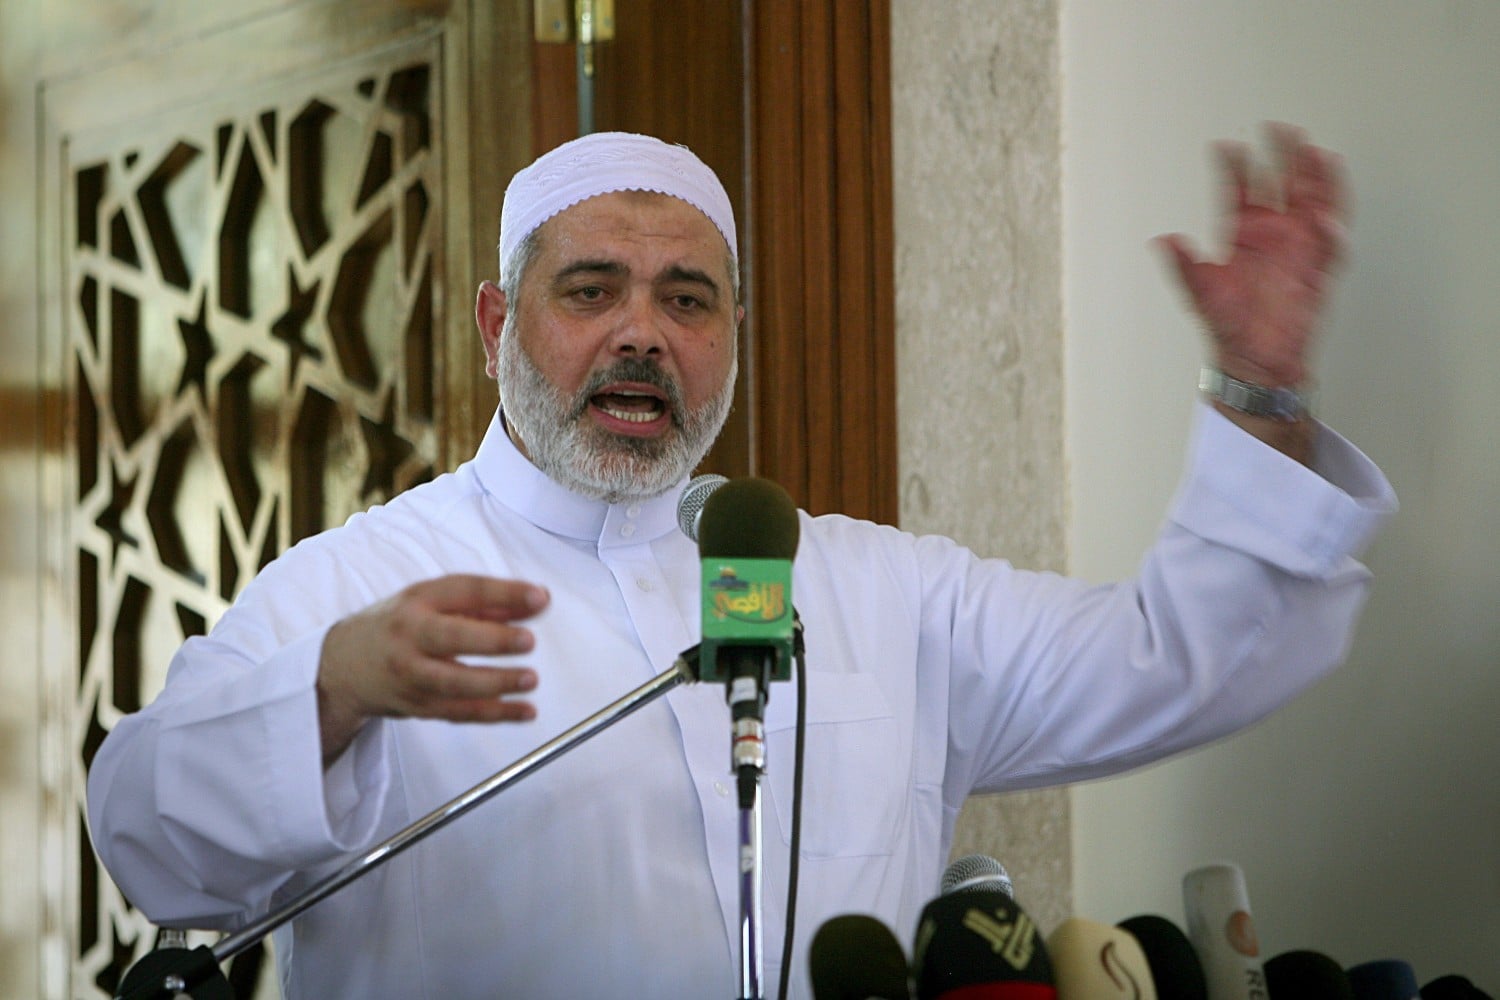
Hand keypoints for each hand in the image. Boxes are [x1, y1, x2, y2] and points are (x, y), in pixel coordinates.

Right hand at [316, 575, 549, 762]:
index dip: (503, 592)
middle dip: (492, 640)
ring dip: (496, 683)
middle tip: (528, 641)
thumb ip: (490, 602)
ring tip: (530, 679)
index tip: (540, 597)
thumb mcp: (435, 601)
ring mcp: (411, 674)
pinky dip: (495, 714)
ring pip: (453, 682)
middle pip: (450, 637)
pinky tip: (525, 711)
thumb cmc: (400, 626)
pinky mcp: (417, 706)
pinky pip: (459, 713)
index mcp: (419, 600)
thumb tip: (539, 601)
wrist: (344, 665)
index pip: (464, 590)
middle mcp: (410, 635)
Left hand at [1157, 123, 1347, 387]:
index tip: (1225, 146)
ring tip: (1315, 153)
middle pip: (1281, 187)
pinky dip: (1332, 230)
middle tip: (1279, 129)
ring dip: (1315, 180)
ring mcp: (1297, 250)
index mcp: (1242, 237)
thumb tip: (1163, 240)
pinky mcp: (1317, 270)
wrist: (1257, 360)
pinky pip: (1330, 245)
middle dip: (1282, 157)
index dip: (1232, 170)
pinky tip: (1327, 215)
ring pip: (1311, 204)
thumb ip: (1184, 266)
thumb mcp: (1199, 294)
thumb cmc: (1229, 328)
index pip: (1238, 193)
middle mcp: (1272, 237)